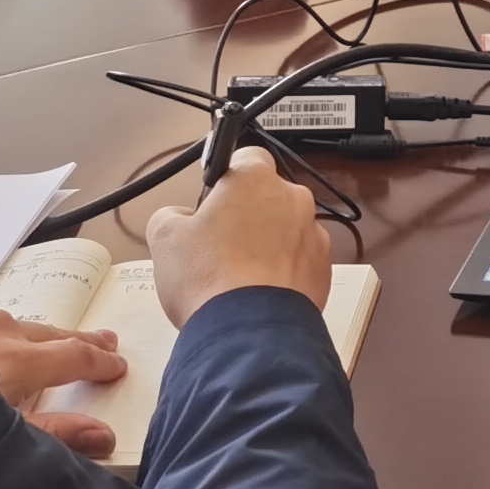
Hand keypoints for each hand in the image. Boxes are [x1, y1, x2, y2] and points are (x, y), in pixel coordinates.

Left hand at [0, 297, 127, 457]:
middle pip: (46, 332)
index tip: (117, 365)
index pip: (74, 357)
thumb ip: (54, 434)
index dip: (99, 363)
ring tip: (26, 340)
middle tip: (100, 340)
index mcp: (17, 360)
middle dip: (75, 340)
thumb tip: (104, 435)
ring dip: (19, 333)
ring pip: (2, 319)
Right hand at [148, 146, 343, 324]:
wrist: (249, 332)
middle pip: (267, 196)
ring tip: (238, 275)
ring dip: (267, 244)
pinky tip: (258, 293)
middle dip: (247, 214)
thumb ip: (172, 214)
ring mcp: (313, 234)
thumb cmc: (207, 277)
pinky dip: (283, 271)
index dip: (226, 178)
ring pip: (286, 229)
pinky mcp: (324, 269)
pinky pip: (300, 261)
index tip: (212, 199)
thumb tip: (181, 218)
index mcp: (255, 179)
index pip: (246, 156)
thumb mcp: (165, 238)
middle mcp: (293, 198)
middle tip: (219, 243)